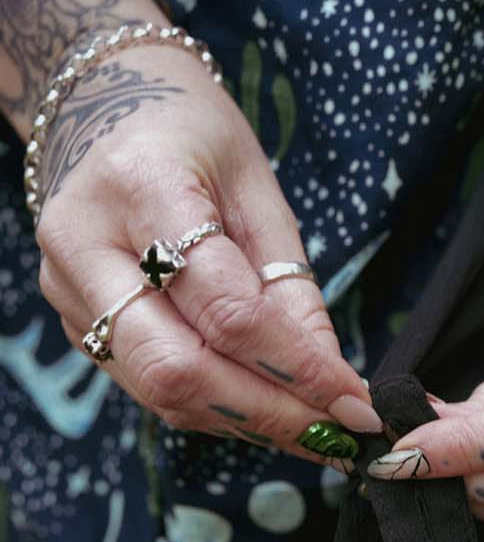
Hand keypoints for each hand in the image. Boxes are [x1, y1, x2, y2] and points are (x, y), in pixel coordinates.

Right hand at [35, 43, 379, 468]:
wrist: (103, 105)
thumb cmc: (192, 137)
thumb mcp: (258, 191)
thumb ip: (291, 288)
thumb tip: (333, 382)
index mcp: (139, 188)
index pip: (228, 311)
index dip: (298, 369)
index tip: (356, 403)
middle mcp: (85, 246)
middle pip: (181, 369)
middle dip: (269, 414)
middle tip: (336, 436)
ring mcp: (69, 292)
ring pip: (163, 392)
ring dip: (247, 422)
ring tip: (311, 429)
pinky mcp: (76, 325)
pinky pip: (153, 388)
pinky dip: (218, 409)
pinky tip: (265, 408)